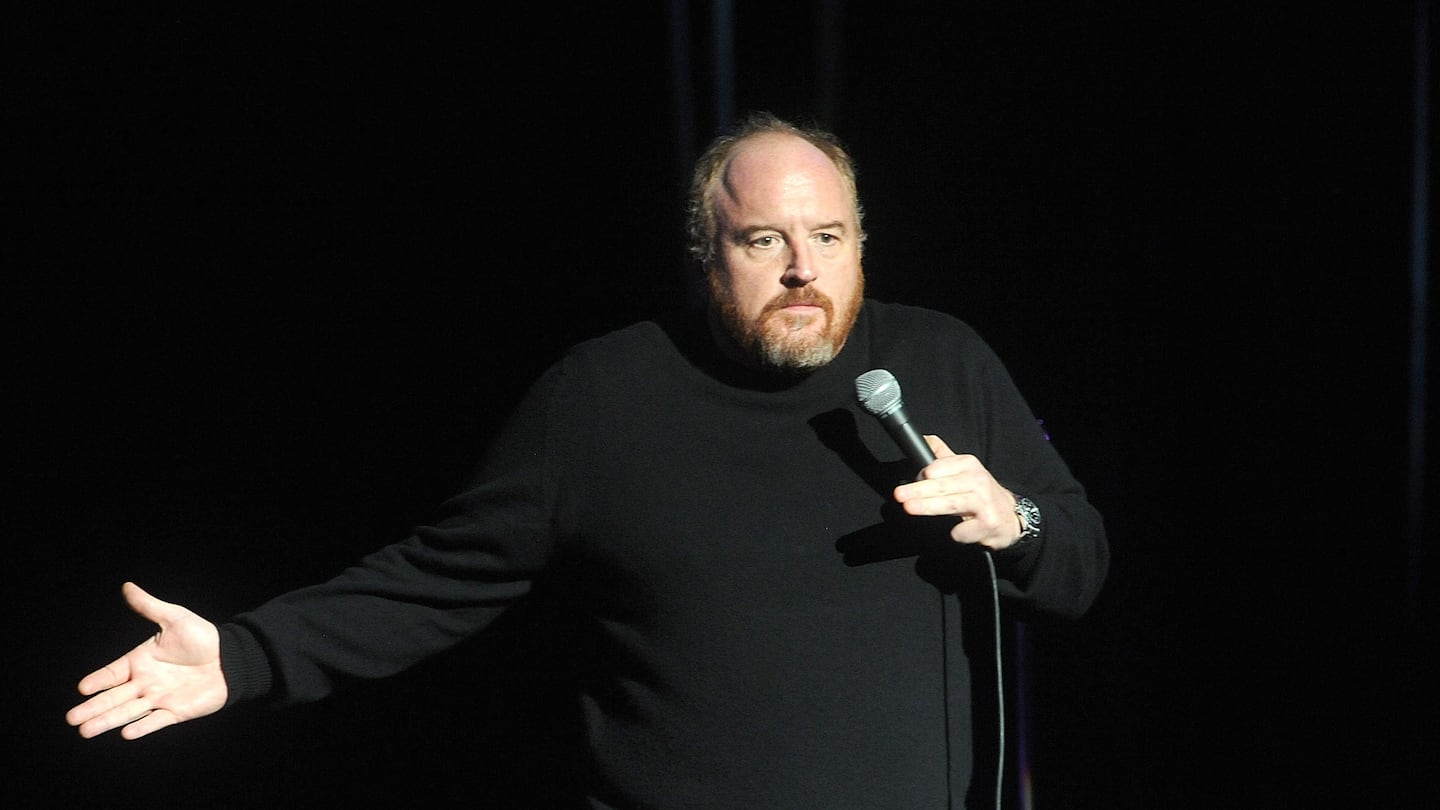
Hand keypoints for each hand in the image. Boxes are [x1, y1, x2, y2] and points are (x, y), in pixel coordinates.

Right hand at [66, 582, 227, 738]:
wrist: (231, 657)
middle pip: (113, 697)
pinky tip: (126, 733)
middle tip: (71, 719)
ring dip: (108, 721)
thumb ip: (149, 606)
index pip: (112, 673)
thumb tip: (127, 586)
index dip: (98, 680)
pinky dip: (142, 727)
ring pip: (128, 712)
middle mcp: (145, 682)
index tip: (82, 688)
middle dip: (93, 708)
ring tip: (85, 731)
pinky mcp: (176, 712)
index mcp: (140, 662)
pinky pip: (156, 721)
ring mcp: (159, 698)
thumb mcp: (174, 618)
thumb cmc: (203, 637)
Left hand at [892, 435, 1022, 550]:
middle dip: (919, 490)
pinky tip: (957, 531)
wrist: (1009, 517)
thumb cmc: (980, 493)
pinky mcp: (988, 523)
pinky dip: (956, 532)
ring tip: (909, 508)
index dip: (924, 474)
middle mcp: (978, 480)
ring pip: (952, 504)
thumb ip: (942, 456)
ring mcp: (985, 502)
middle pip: (943, 486)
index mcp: (968, 464)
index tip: (914, 480)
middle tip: (899, 494)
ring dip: (929, 506)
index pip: (940, 467)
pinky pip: (963, 529)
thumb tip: (924, 439)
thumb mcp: (964, 470)